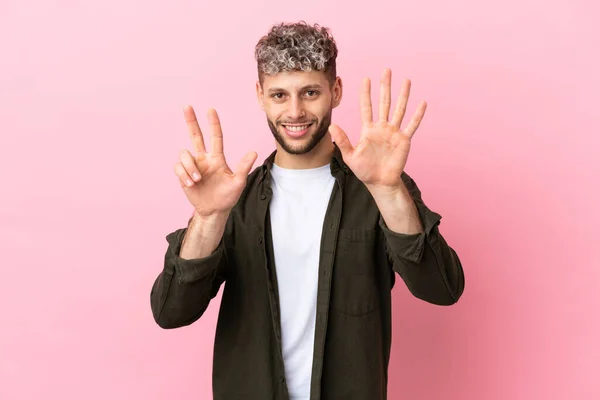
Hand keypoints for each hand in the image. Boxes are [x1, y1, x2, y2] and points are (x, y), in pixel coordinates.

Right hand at [174, 105, 257, 216]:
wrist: (214, 210)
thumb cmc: (227, 197)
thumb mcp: (238, 183)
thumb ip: (243, 167)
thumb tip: (253, 152)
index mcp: (217, 158)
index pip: (215, 137)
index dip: (213, 124)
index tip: (211, 110)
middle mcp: (204, 159)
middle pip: (196, 136)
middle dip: (191, 121)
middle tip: (187, 106)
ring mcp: (193, 166)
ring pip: (185, 154)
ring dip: (189, 167)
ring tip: (197, 180)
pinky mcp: (183, 175)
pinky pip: (178, 167)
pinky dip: (183, 174)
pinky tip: (191, 184)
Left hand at [329, 69, 426, 189]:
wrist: (380, 182)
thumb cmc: (364, 170)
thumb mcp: (350, 156)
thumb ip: (342, 140)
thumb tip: (331, 126)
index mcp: (368, 129)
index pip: (366, 107)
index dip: (366, 93)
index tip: (366, 79)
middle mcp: (382, 127)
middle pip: (384, 102)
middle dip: (385, 86)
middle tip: (386, 70)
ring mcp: (394, 132)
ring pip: (399, 109)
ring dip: (403, 95)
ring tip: (406, 81)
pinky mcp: (404, 140)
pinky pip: (412, 125)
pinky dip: (417, 115)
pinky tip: (422, 103)